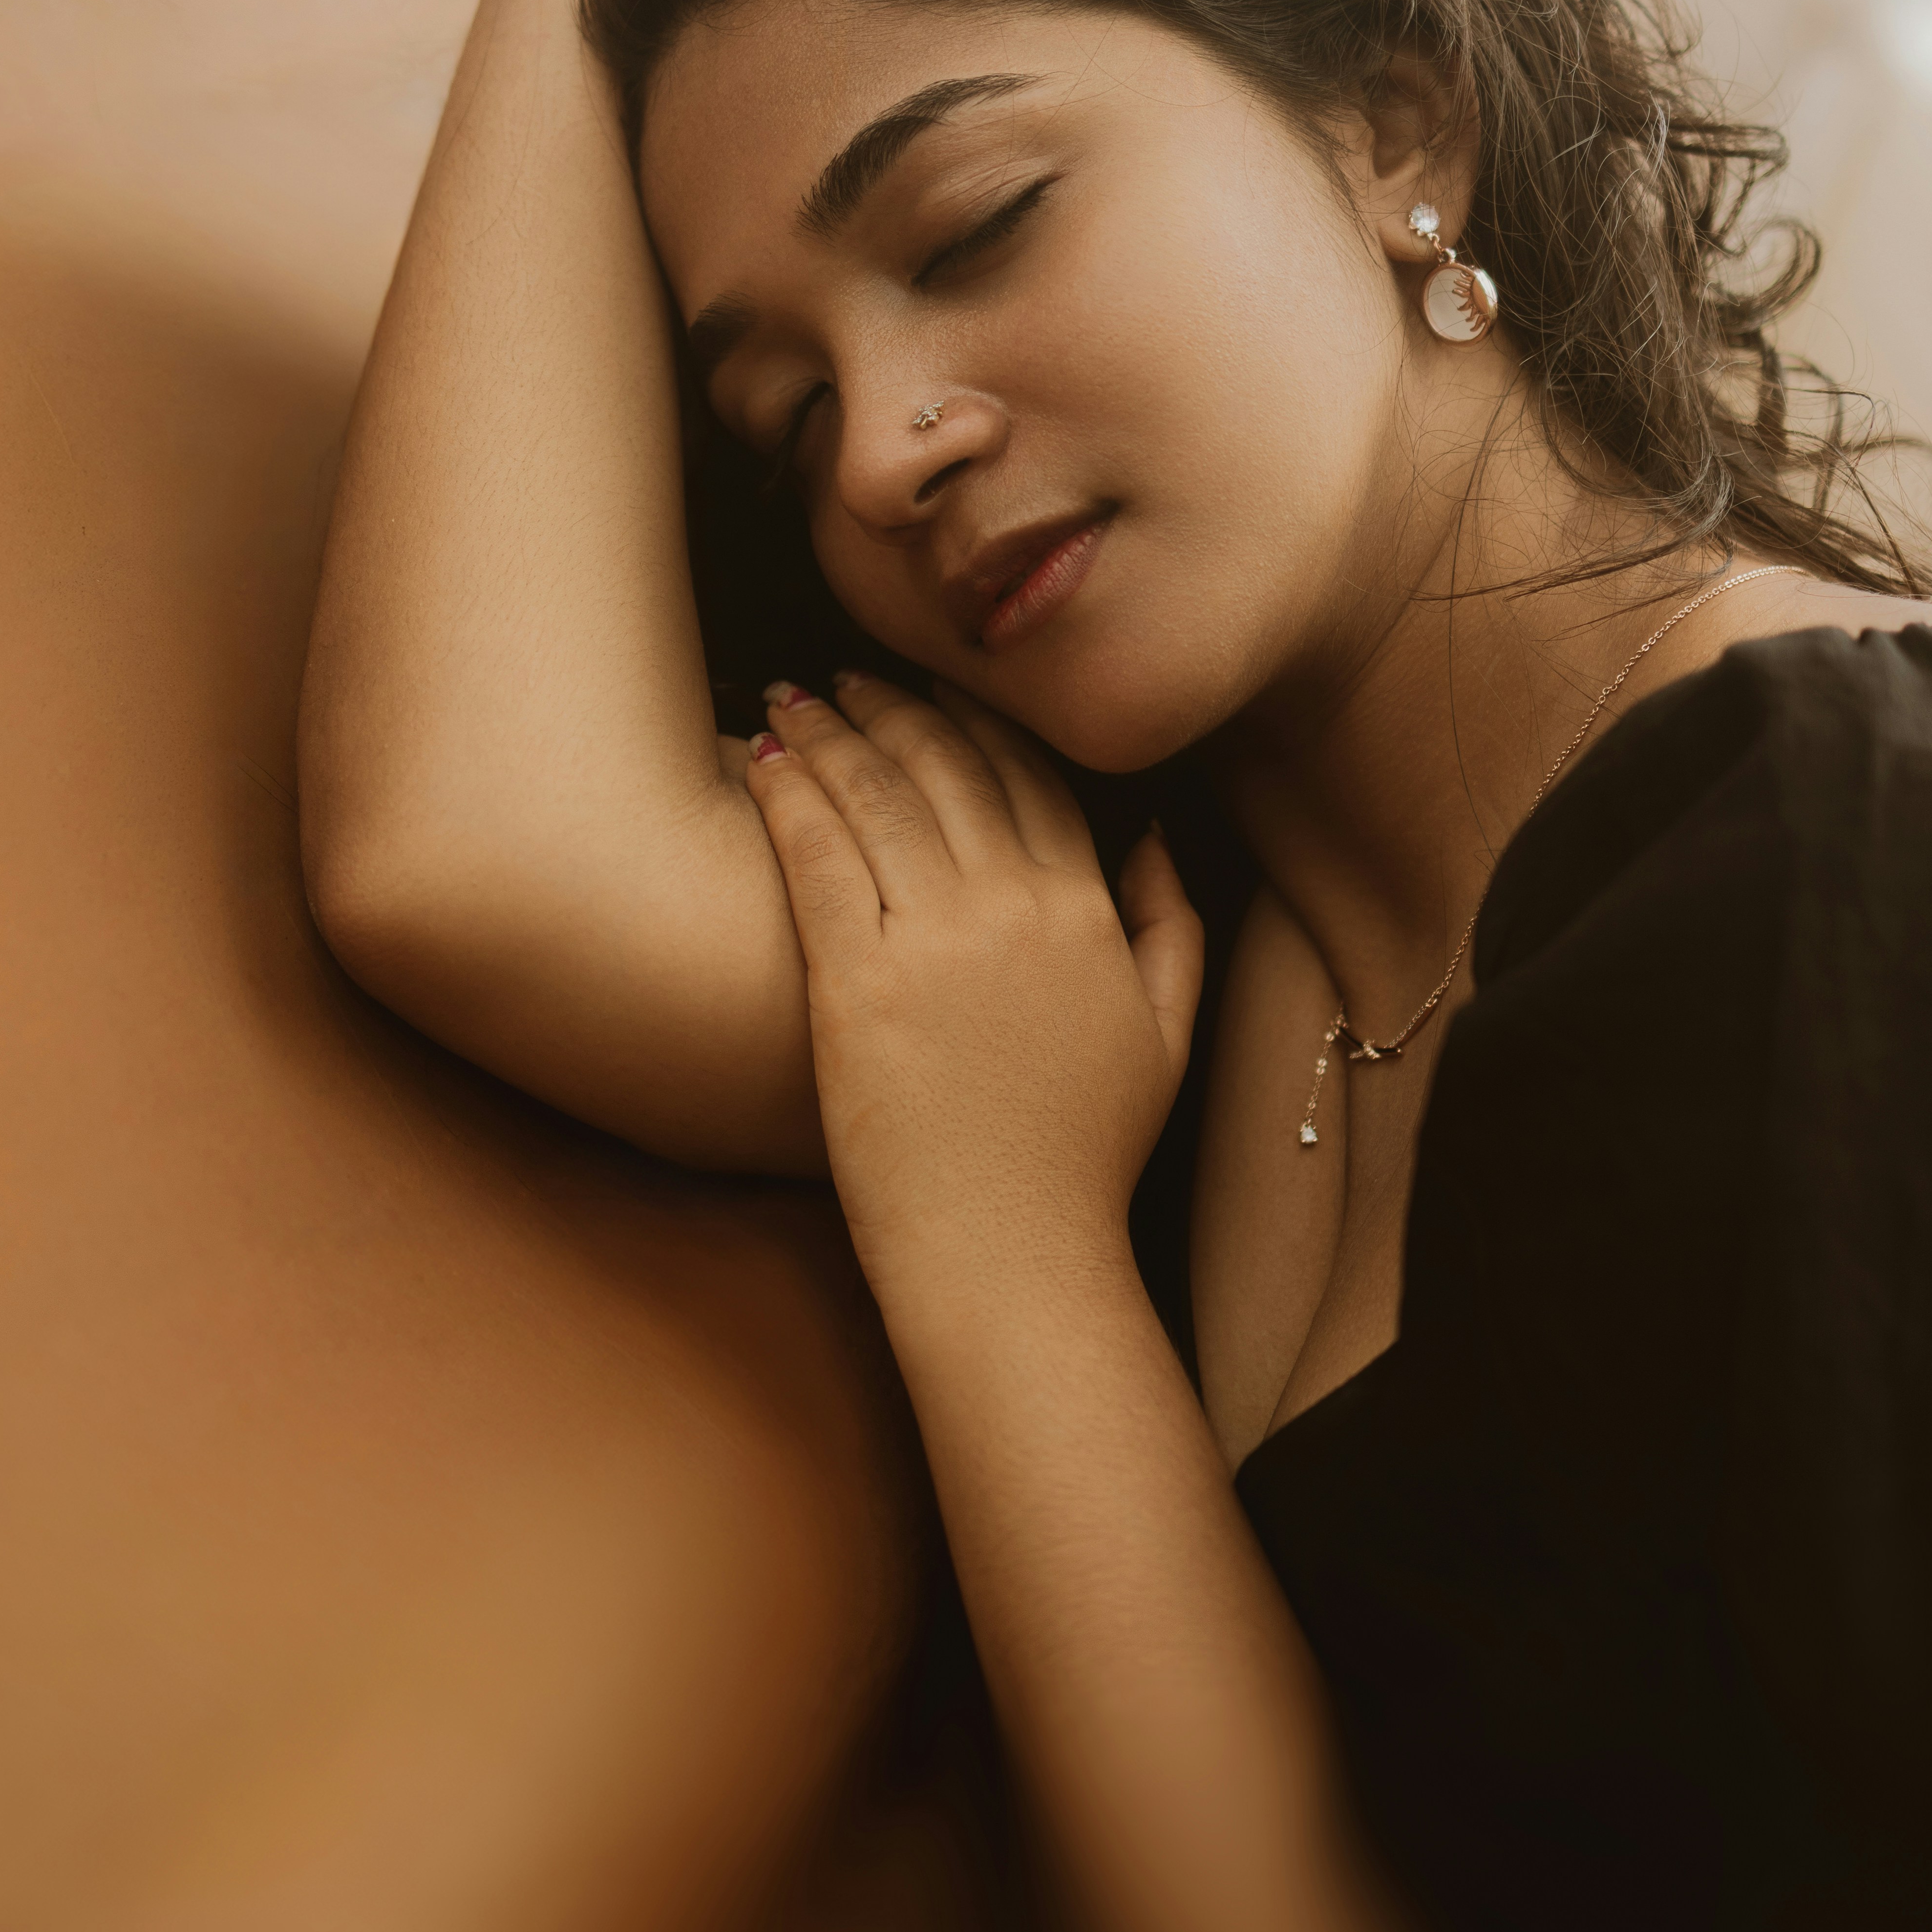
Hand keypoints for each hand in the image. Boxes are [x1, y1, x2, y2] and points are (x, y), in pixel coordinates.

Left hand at [744, 671, 1201, 1325]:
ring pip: (878, 793)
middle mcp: (1014, 906)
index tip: (934, 692)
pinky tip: (758, 760)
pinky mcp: (858, 981)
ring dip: (829, 732)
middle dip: (891, 706)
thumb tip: (1154, 844)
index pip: (1030, 777)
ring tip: (788, 699)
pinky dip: (788, 794)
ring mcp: (935, 939)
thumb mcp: (1169, 1037)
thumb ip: (1172, 929)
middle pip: (948, 767)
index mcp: (1086, 912)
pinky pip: (818, 854)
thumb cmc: (1084, 1161)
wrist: (1014, 1253)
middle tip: (843, 678)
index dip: (976, 721)